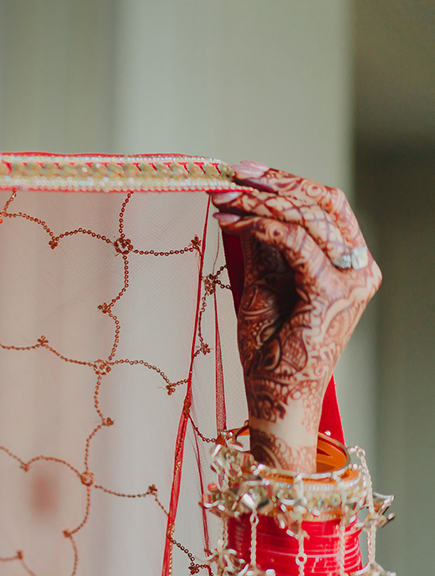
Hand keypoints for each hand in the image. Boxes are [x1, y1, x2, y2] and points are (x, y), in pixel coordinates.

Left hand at [210, 162, 379, 470]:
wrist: (276, 396)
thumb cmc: (271, 350)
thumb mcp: (262, 286)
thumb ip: (263, 248)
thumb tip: (242, 205)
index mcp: (347, 263)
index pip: (325, 205)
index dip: (286, 182)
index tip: (242, 174)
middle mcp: (358, 267)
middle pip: (322, 203)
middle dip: (273, 184)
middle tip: (230, 178)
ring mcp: (351, 280)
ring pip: (309, 218)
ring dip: (260, 204)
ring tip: (223, 201)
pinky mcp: (331, 294)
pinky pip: (297, 245)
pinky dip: (262, 228)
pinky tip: (234, 224)